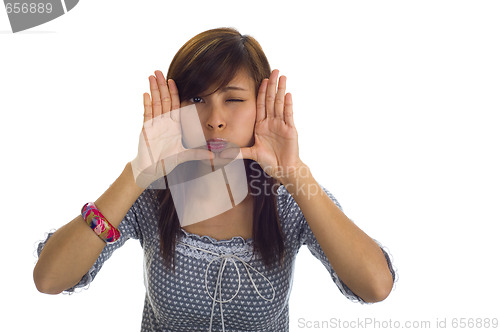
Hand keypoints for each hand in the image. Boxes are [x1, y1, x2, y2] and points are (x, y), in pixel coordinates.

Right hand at [130, 70, 213, 188]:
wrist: (152, 169)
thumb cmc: (168, 161)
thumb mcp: (186, 155)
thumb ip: (200, 154)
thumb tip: (215, 156)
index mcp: (174, 125)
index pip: (174, 104)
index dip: (174, 92)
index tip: (173, 80)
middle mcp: (164, 122)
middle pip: (163, 100)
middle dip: (161, 85)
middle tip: (158, 71)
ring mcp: (154, 124)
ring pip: (155, 103)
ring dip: (154, 90)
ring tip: (151, 76)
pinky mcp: (146, 129)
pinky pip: (146, 114)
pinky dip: (146, 104)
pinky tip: (146, 94)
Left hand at [220, 69, 304, 182]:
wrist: (283, 170)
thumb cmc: (269, 161)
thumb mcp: (251, 154)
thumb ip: (238, 152)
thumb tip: (221, 153)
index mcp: (262, 125)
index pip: (261, 105)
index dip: (261, 92)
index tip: (262, 79)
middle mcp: (272, 122)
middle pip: (271, 100)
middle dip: (272, 85)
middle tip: (274, 70)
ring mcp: (281, 125)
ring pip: (280, 104)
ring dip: (281, 90)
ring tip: (282, 77)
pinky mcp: (290, 130)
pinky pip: (288, 115)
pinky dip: (288, 104)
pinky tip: (287, 94)